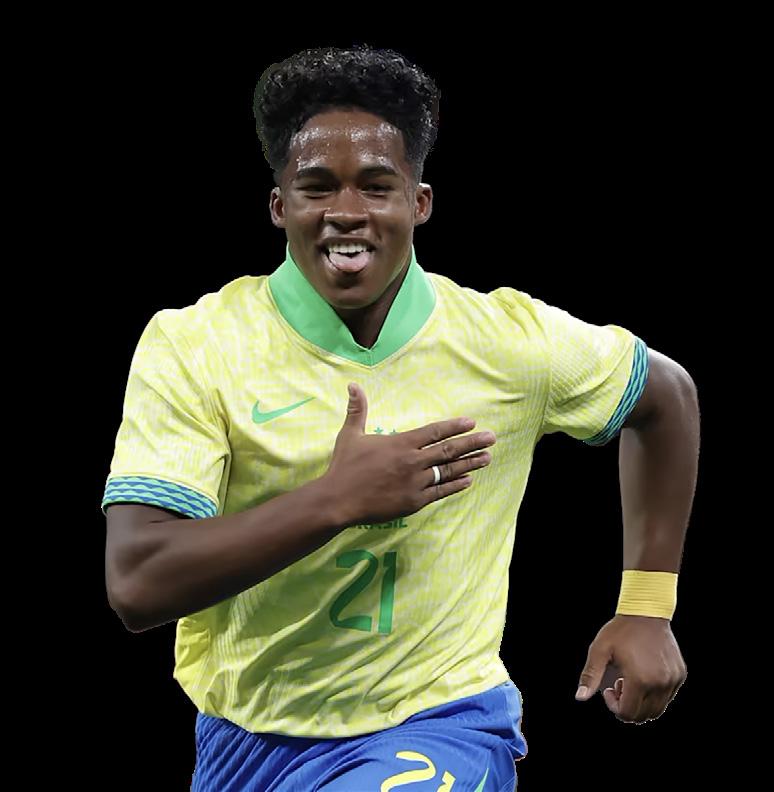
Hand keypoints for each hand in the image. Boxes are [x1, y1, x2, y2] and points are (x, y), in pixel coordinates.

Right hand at [322, 382, 495, 525]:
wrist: (338, 500)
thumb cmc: (344, 466)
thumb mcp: (350, 435)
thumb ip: (357, 410)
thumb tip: (353, 385)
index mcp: (400, 443)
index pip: (435, 432)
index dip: (455, 427)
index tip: (472, 423)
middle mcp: (412, 462)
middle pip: (449, 450)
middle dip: (472, 443)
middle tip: (491, 438)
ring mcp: (415, 483)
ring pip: (448, 471)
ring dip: (470, 464)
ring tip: (487, 458)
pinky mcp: (413, 502)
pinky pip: (440, 493)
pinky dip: (455, 486)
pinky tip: (468, 481)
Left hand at [574, 614, 686, 722]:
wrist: (646, 611)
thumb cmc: (621, 630)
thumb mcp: (599, 650)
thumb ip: (590, 676)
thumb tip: (579, 698)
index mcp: (639, 679)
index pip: (628, 713)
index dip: (615, 707)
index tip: (609, 690)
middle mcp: (660, 683)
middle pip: (643, 715)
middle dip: (627, 706)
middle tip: (619, 685)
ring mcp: (673, 680)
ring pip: (657, 709)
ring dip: (641, 702)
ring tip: (630, 680)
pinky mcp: (680, 675)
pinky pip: (667, 697)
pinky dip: (654, 694)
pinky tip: (643, 675)